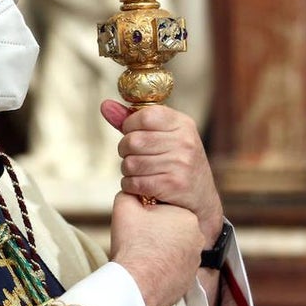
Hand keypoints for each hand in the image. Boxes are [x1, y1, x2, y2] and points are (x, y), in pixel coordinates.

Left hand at [101, 100, 223, 248]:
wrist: (200, 199)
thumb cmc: (176, 162)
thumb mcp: (163, 136)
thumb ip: (132, 121)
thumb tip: (105, 105)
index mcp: (182, 124)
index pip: (145, 116)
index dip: (130, 126)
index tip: (132, 134)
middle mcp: (184, 141)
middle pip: (133, 141)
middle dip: (125, 151)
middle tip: (134, 157)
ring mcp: (181, 163)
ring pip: (130, 163)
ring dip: (127, 171)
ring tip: (139, 172)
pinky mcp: (174, 185)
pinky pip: (135, 183)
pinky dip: (130, 186)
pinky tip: (140, 186)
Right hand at [109, 192, 201, 305]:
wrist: (136, 282)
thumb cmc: (132, 243)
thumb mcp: (125, 206)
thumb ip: (131, 192)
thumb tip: (134, 190)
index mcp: (187, 217)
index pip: (167, 211)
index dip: (149, 216)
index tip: (139, 224)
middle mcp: (198, 238)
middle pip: (172, 230)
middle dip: (157, 232)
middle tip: (140, 239)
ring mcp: (195, 261)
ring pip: (175, 249)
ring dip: (161, 250)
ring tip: (143, 255)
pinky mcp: (189, 279)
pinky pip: (175, 268)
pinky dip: (164, 268)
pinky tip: (149, 269)